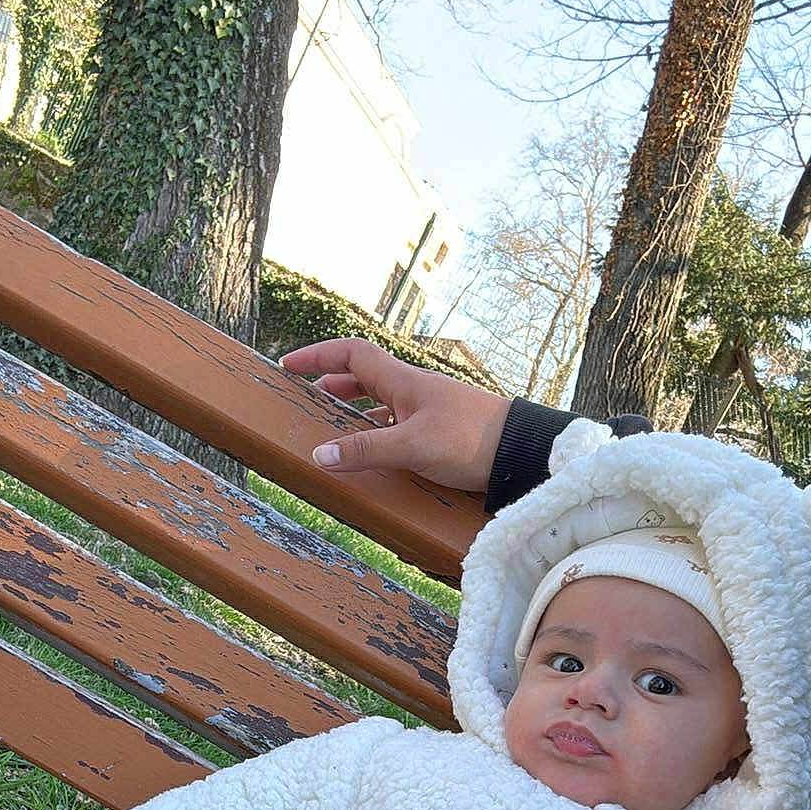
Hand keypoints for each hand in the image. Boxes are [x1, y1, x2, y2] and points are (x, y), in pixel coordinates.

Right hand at [281, 338, 512, 492]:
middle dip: (332, 385)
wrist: (521, 450)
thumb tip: (319, 455)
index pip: (351, 354)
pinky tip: (373, 451)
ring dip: (354, 411)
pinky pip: (398, 425)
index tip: (289, 365)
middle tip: (307, 400)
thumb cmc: (469, 440)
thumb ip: (365, 449)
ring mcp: (427, 410)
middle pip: (363, 376)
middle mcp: (413, 390)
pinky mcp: (440, 432)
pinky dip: (378, 433)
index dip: (318, 356)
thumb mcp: (411, 446)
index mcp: (402, 381)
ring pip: (381, 402)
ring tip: (332, 428)